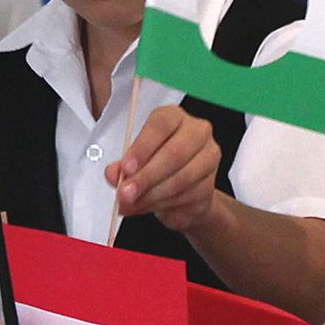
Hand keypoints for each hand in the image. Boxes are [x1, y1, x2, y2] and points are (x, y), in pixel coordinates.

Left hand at [109, 104, 221, 229]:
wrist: (181, 192)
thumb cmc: (156, 166)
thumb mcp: (133, 163)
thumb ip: (121, 167)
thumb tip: (113, 174)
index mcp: (174, 117)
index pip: (160, 126)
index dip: (142, 148)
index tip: (126, 168)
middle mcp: (197, 132)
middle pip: (174, 154)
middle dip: (146, 177)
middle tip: (125, 193)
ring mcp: (209, 158)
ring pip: (181, 179)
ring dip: (152, 196)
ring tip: (131, 205)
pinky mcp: (211, 184)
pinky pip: (186, 197)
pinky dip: (162, 206)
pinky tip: (147, 207)